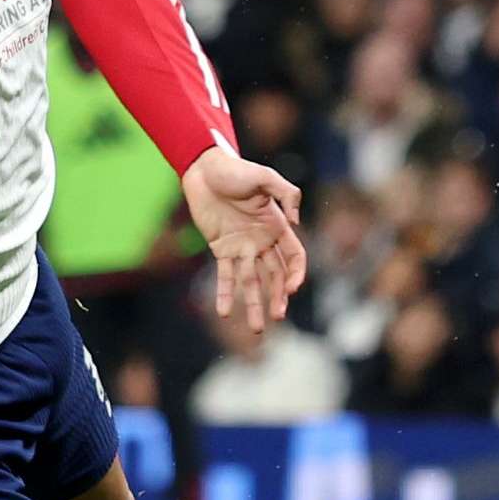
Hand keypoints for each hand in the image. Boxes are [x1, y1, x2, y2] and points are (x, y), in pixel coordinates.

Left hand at [181, 146, 307, 350]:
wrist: (203, 169)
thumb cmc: (235, 170)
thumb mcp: (264, 176)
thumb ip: (287, 194)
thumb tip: (295, 223)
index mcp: (277, 226)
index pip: (294, 257)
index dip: (296, 274)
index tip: (291, 290)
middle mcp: (262, 240)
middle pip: (275, 275)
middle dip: (278, 298)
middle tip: (277, 317)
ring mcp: (242, 247)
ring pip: (252, 282)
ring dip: (255, 305)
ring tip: (257, 330)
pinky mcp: (221, 249)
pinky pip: (225, 276)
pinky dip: (226, 294)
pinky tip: (225, 313)